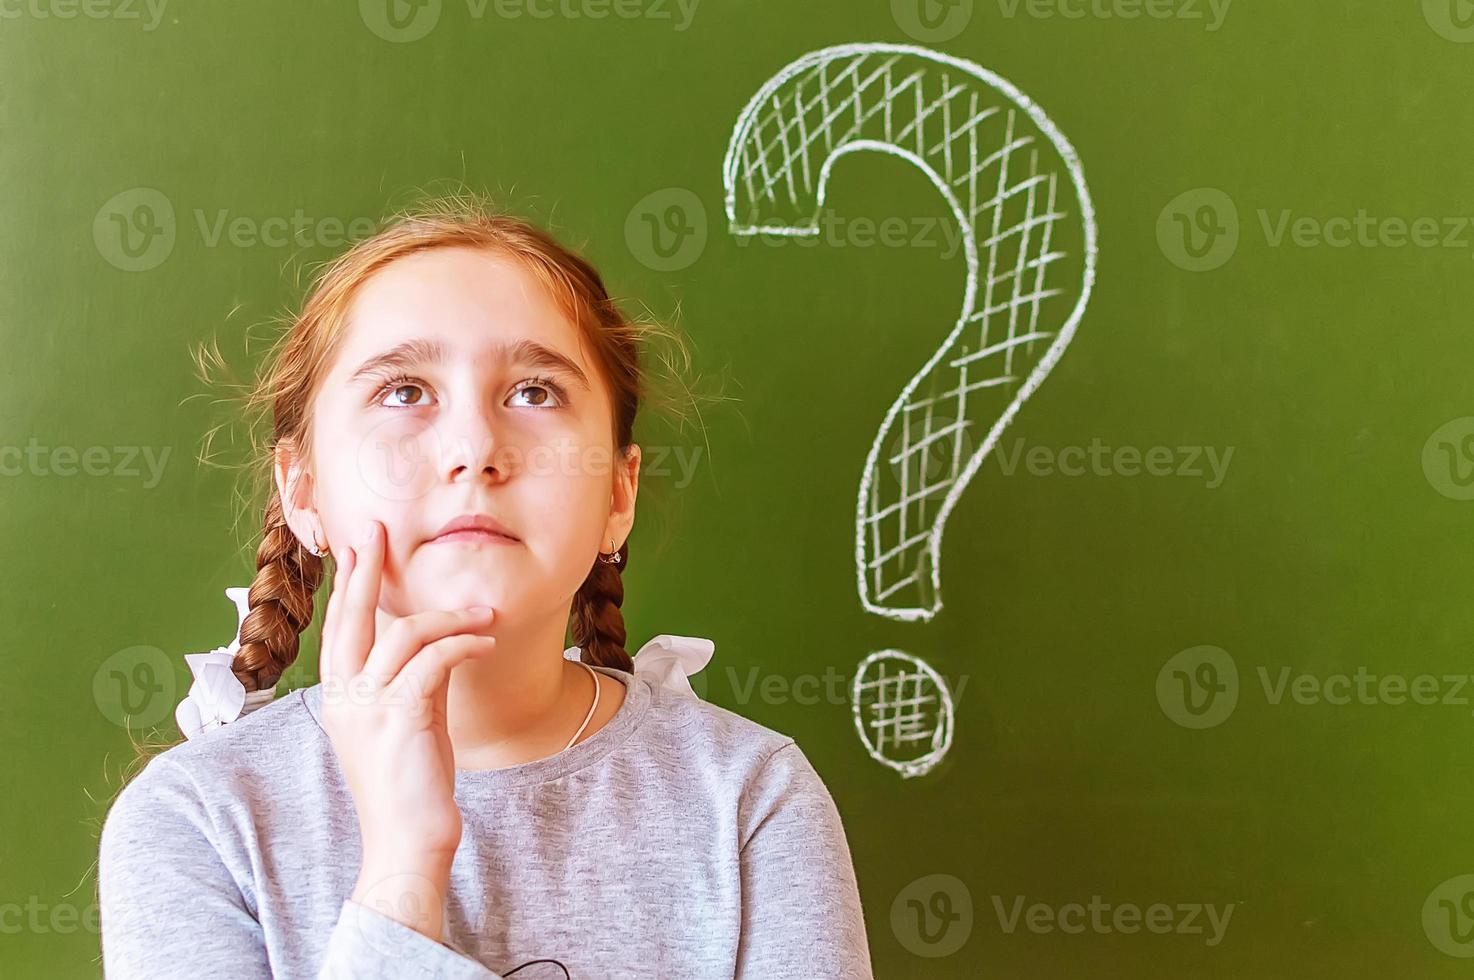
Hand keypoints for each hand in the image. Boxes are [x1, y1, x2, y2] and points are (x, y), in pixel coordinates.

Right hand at [319, 519, 496, 938]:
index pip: (339, 629)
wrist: (407, 842)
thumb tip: (430, 642)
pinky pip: (433, 660)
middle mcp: (343, 698)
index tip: (358, 548)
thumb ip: (406, 681)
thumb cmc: (411, 785)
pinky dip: (462, 644)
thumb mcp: (402, 723)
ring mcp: (367, 707)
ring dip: (450, 616)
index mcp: (338, 698)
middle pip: (351, 618)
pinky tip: (486, 642)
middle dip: (366, 571)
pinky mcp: (400, 717)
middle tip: (377, 531)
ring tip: (485, 615)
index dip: (348, 587)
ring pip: (403, 634)